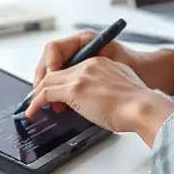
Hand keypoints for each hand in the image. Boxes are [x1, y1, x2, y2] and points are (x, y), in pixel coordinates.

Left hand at [34, 31, 173, 112]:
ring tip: (33, 107)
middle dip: (44, 86)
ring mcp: (80, 76)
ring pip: (48, 80)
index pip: (72, 68)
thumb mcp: (122, 86)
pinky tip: (33, 111)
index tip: (57, 94)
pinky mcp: (74, 89)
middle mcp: (89, 65)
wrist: (141, 107)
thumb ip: (109, 86)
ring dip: (37, 94)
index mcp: (100, 62)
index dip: (60, 81)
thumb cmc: (137, 104)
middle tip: (39, 100)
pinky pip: (45, 92)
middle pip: (57, 71)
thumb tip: (101, 98)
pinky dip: (35, 102)